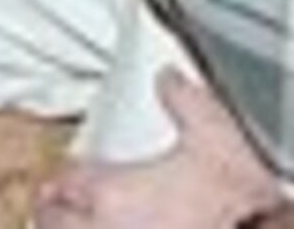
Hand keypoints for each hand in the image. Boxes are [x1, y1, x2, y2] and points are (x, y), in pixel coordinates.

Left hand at [29, 73, 292, 228]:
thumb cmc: (241, 209)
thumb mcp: (218, 139)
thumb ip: (187, 103)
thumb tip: (170, 79)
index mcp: (113, 193)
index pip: (66, 181)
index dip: (64, 178)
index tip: (69, 178)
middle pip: (52, 222)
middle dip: (53, 212)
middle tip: (55, 207)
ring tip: (69, 228)